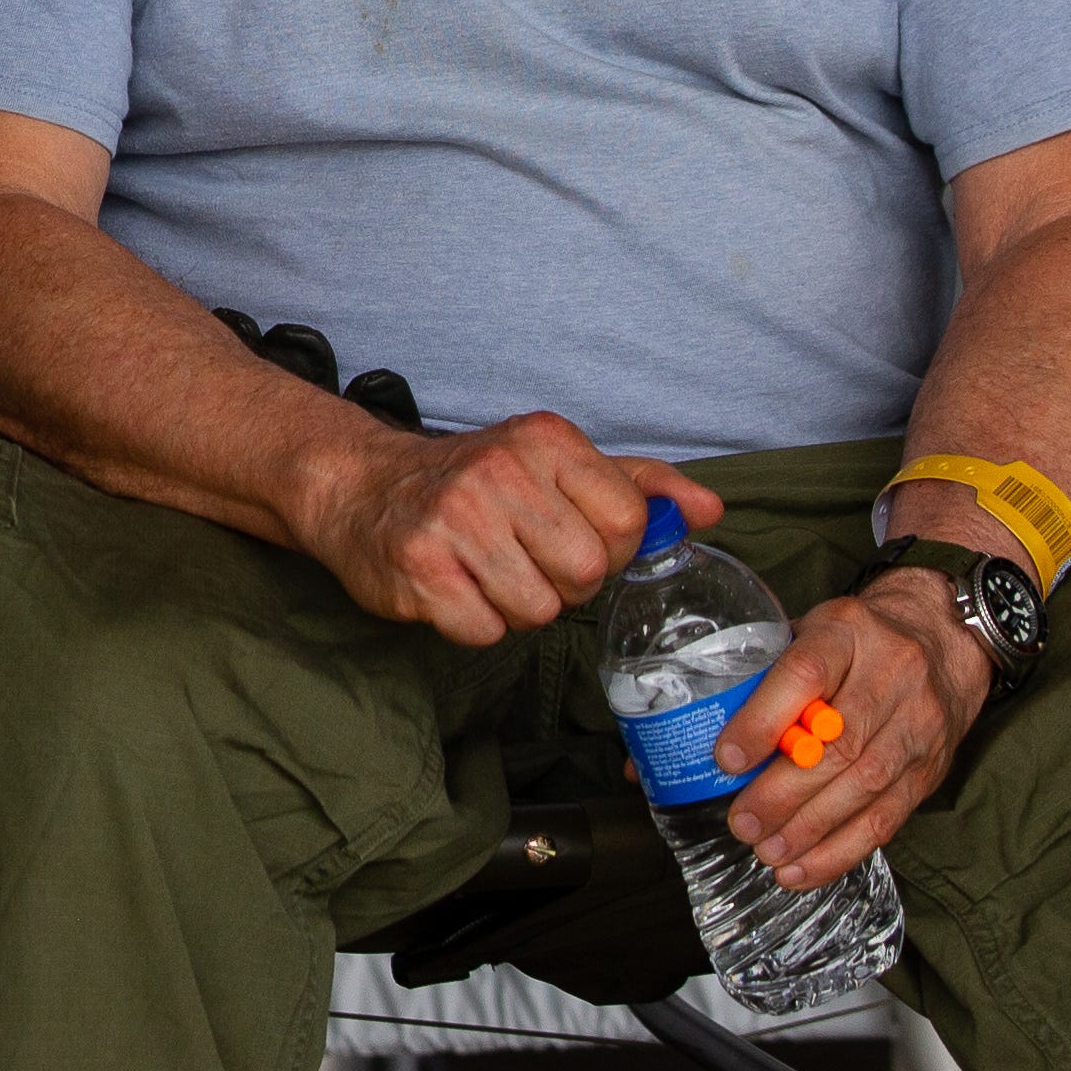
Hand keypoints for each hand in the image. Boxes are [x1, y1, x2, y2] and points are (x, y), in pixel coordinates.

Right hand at [291, 410, 718, 647]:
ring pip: (538, 610)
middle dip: (563, 584)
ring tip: (486, 573)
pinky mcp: (418, 567)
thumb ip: (638, 484)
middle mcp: (498, 470)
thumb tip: (709, 510)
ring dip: (517, 607)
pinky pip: (485, 630)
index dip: (608, 549)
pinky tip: (454, 588)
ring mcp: (453, 518)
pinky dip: (474, 622)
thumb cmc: (475, 482)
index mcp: (544, 439)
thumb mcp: (555, 463)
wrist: (361, 486)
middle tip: (525, 560)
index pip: (627, 522)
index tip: (571, 537)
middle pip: (586, 573)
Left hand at [693, 569, 991, 889]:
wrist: (944, 640)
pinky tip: (804, 869)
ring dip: (810, 830)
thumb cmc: (853, 641)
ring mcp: (917, 724)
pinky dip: (842, 850)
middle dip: (783, 793)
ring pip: (864, 786)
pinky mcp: (930, 767)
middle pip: (836, 743)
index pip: (804, 674)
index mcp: (845, 632)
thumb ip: (752, 679)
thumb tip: (674, 740)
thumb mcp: (806, 633)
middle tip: (741, 823)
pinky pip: (888, 817)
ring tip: (767, 852)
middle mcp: (890, 675)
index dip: (763, 721)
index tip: (725, 760)